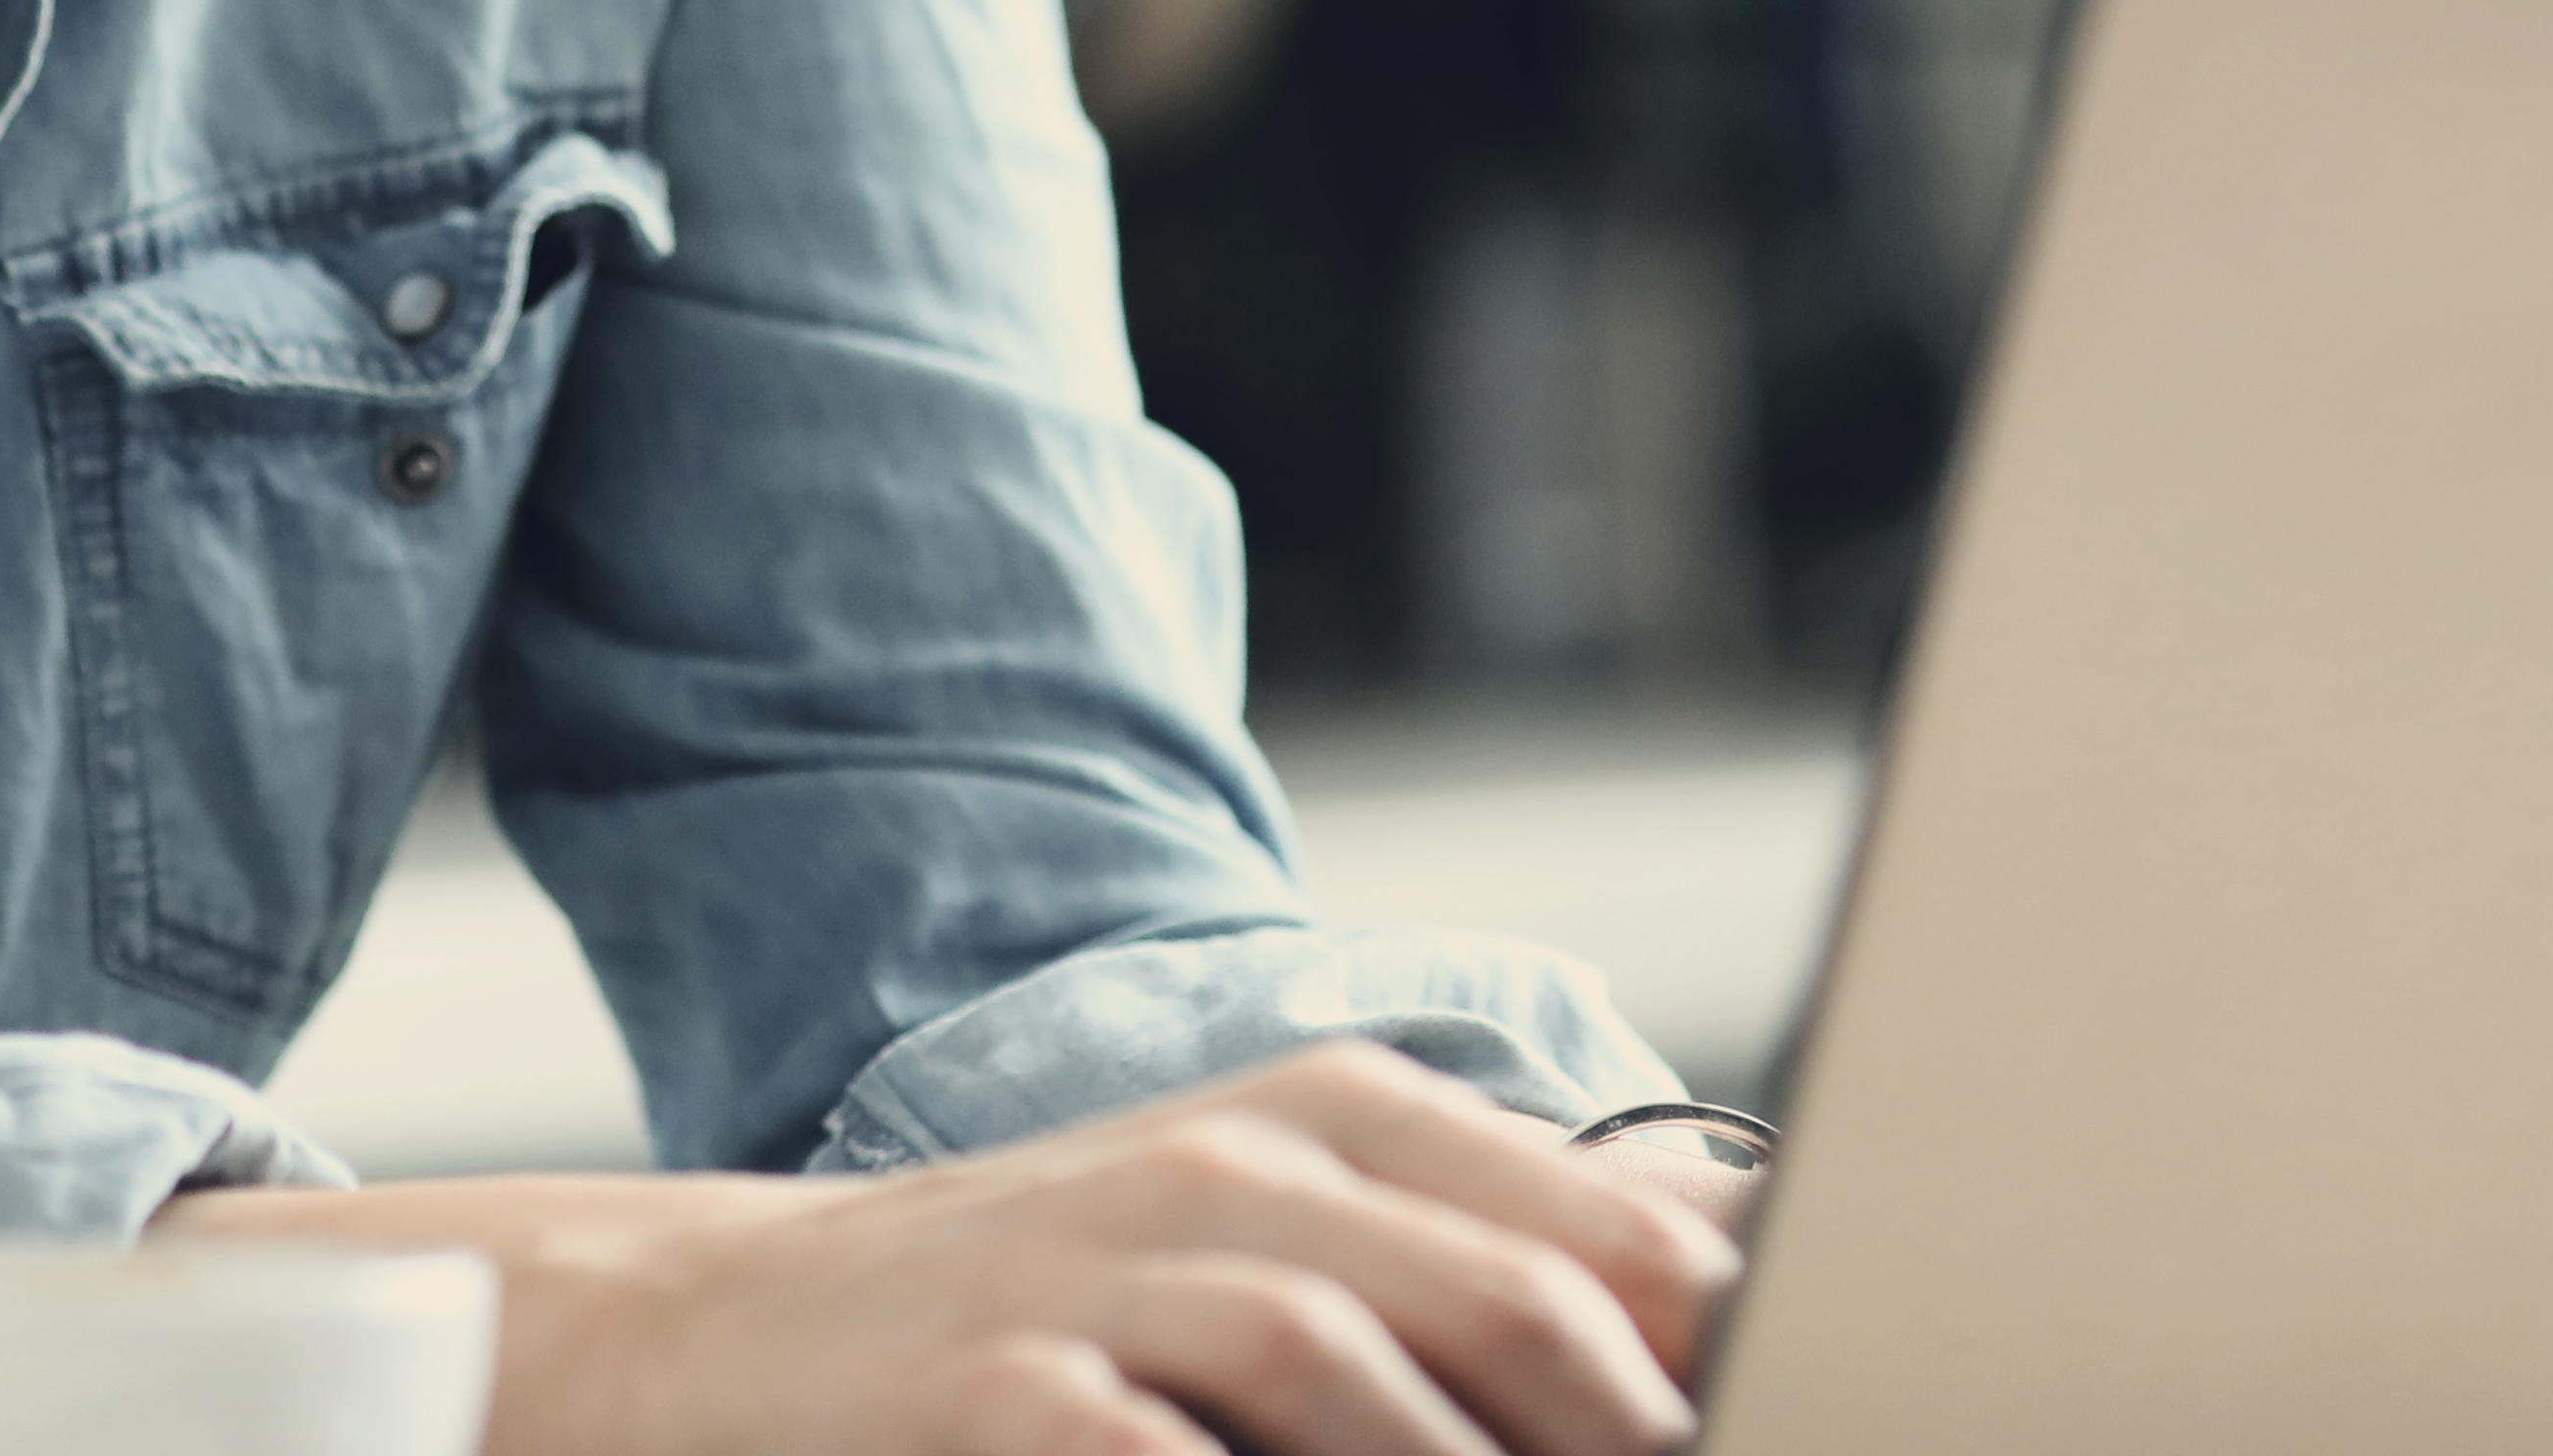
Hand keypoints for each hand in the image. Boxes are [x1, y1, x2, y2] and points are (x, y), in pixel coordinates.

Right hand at [162, 1039, 1741, 1455]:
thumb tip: (1685, 1353)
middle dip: (1642, 1419)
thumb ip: (1468, 1294)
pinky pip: (1152, 1449)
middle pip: (1514, 1292)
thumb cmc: (1044, 1320)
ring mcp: (1111, 1273)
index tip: (1836, 1397)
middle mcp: (1238, 1170)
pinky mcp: (998, 1384)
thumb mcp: (1266, 1262)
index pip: (1604, 1222)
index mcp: (1336, 1128)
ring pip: (1353, 1369)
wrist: (715, 1340)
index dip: (1741, 1330)